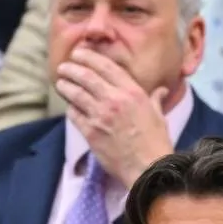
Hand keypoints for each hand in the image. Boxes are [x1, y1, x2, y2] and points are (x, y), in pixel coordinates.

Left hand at [55, 47, 174, 187]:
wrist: (149, 169)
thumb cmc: (157, 143)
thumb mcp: (159, 117)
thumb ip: (155, 100)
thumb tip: (161, 90)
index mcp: (133, 93)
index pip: (105, 66)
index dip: (88, 56)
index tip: (79, 54)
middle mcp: (115, 100)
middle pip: (84, 75)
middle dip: (70, 68)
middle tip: (64, 67)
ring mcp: (100, 116)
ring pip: (74, 92)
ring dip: (65, 85)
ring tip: (61, 83)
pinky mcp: (90, 132)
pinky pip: (73, 114)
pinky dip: (70, 108)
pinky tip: (71, 107)